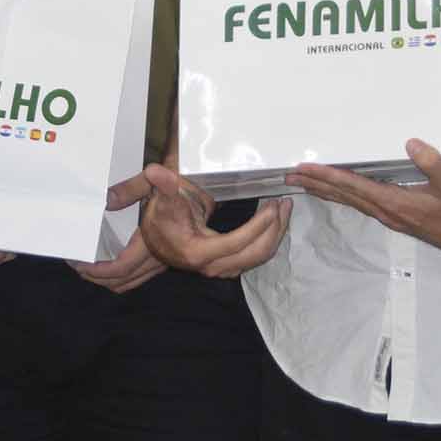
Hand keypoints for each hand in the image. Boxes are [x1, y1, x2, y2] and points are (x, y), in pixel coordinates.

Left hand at [66, 173, 168, 294]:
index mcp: (152, 242)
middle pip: (122, 281)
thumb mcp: (152, 182)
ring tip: (89, 269)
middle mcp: (158, 256)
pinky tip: (109, 265)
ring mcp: (162, 260)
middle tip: (77, 266)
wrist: (201, 190)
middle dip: (97, 278)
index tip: (81, 264)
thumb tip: (108, 197)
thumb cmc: (177, 185)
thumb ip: (130, 189)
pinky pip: (139, 276)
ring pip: (131, 282)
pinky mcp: (164, 258)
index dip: (98, 271)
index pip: (121, 267)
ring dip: (108, 280)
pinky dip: (121, 277)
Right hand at [139, 164, 290, 279]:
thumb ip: (164, 187)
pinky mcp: (229, 265)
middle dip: (274, 228)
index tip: (272, 207)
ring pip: (259, 256)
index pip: (236, 243)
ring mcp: (222, 268)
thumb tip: (156, 172)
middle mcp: (212, 266)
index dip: (258, 226)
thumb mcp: (163, 202)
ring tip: (284, 208)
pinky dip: (268, 238)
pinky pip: (256, 255)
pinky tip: (274, 220)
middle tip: (283, 204)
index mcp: (198, 253)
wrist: (157, 241)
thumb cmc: (161, 222)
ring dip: (276, 233)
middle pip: (255, 253)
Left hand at [290, 140, 440, 257]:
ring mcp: (389, 216)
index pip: (353, 186)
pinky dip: (342, 195)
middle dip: (316, 184)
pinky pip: (360, 204)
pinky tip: (336, 192)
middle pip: (343, 196)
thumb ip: (433, 163)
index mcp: (395, 202)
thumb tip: (411, 143)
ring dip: (325, 191)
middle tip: (290, 175)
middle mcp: (386, 211)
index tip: (306, 169)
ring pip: (349, 202)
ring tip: (303, 183)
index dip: (328, 176)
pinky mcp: (394, 216)